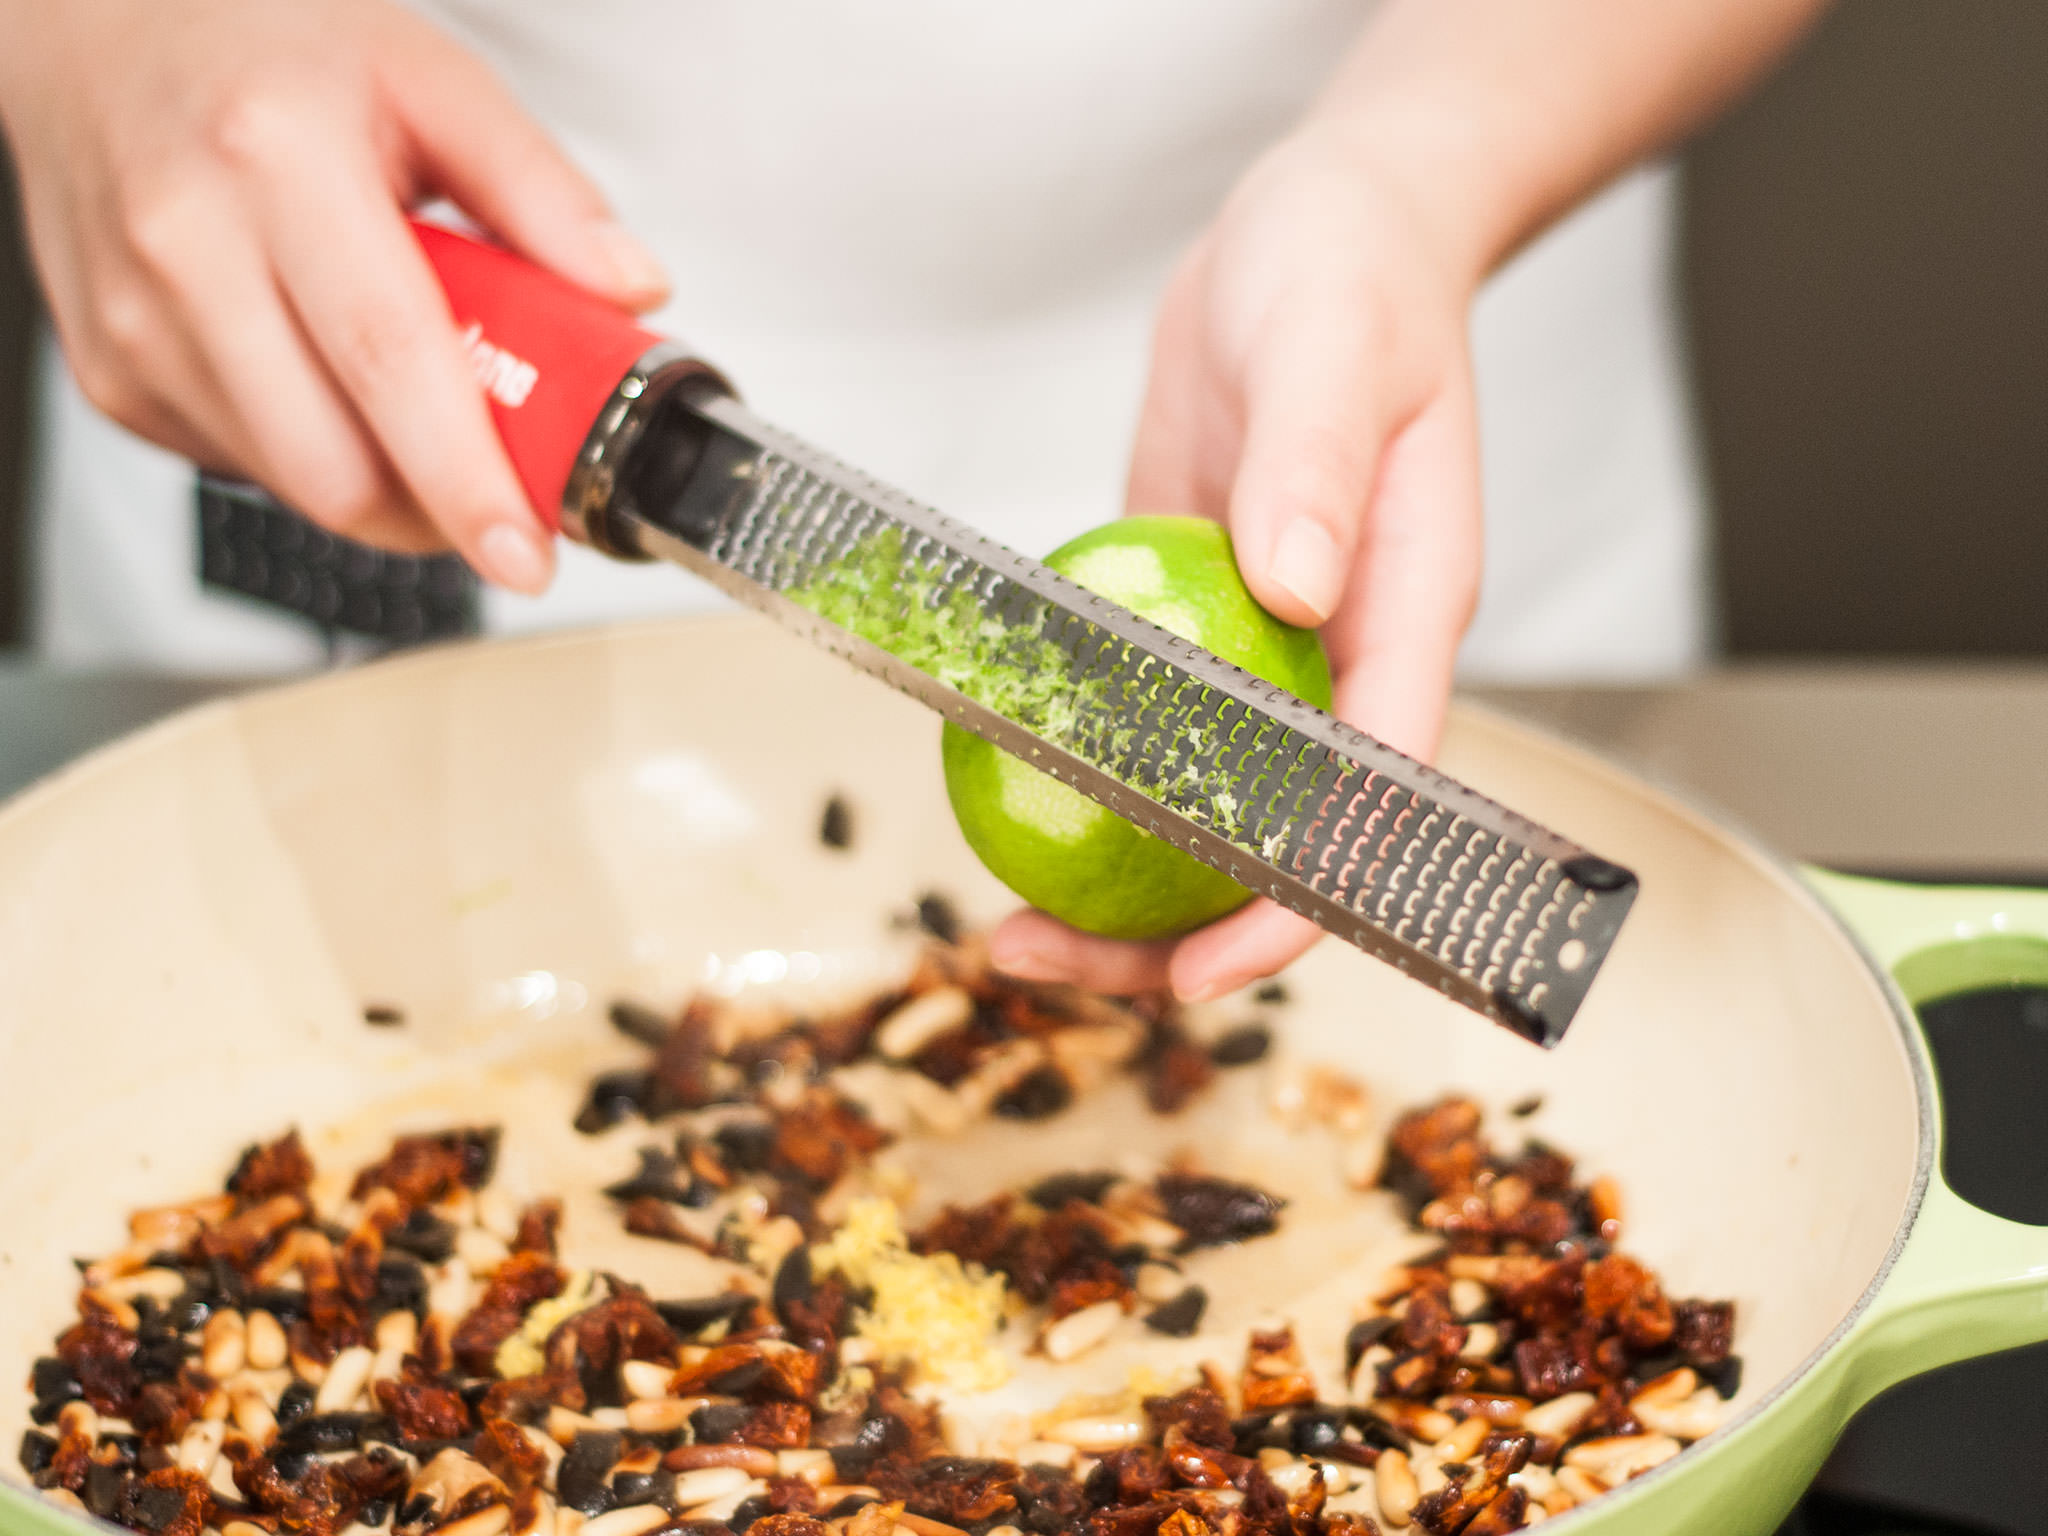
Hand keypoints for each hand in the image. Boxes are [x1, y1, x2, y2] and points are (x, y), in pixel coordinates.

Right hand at [0, 0, 668, 589]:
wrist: (98, 34)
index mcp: (276, 159)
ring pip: (295, 485)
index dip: (465, 480)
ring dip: (385, 482)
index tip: (526, 549)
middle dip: (442, 508)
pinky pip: (246, 470)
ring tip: (417, 399)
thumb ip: (542, 188)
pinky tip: (325, 375)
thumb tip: (628, 287)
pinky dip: (313, 453)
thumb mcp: (428, 78)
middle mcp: (186, 245)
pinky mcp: (109, 376)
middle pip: (336, 463)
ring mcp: (132, 322)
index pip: (390, 360)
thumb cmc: (265, 53)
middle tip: (507, 486)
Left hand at [989, 125, 1485, 1000]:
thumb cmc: (1353, 281)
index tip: (1206, 966)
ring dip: (1115, 881)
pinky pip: (1142, 730)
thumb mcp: (1335, 352)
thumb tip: (1295, 590)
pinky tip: (1005, 805)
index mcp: (1406, 616)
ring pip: (1201, 807)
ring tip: (1005, 926)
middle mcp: (1340, 658)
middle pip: (1276, 842)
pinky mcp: (1194, 625)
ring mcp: (1264, 652)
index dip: (1297, 900)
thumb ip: (1319, 468)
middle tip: (1042, 962)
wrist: (1314, 236)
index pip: (1369, 801)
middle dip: (1172, 930)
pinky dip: (1083, 781)